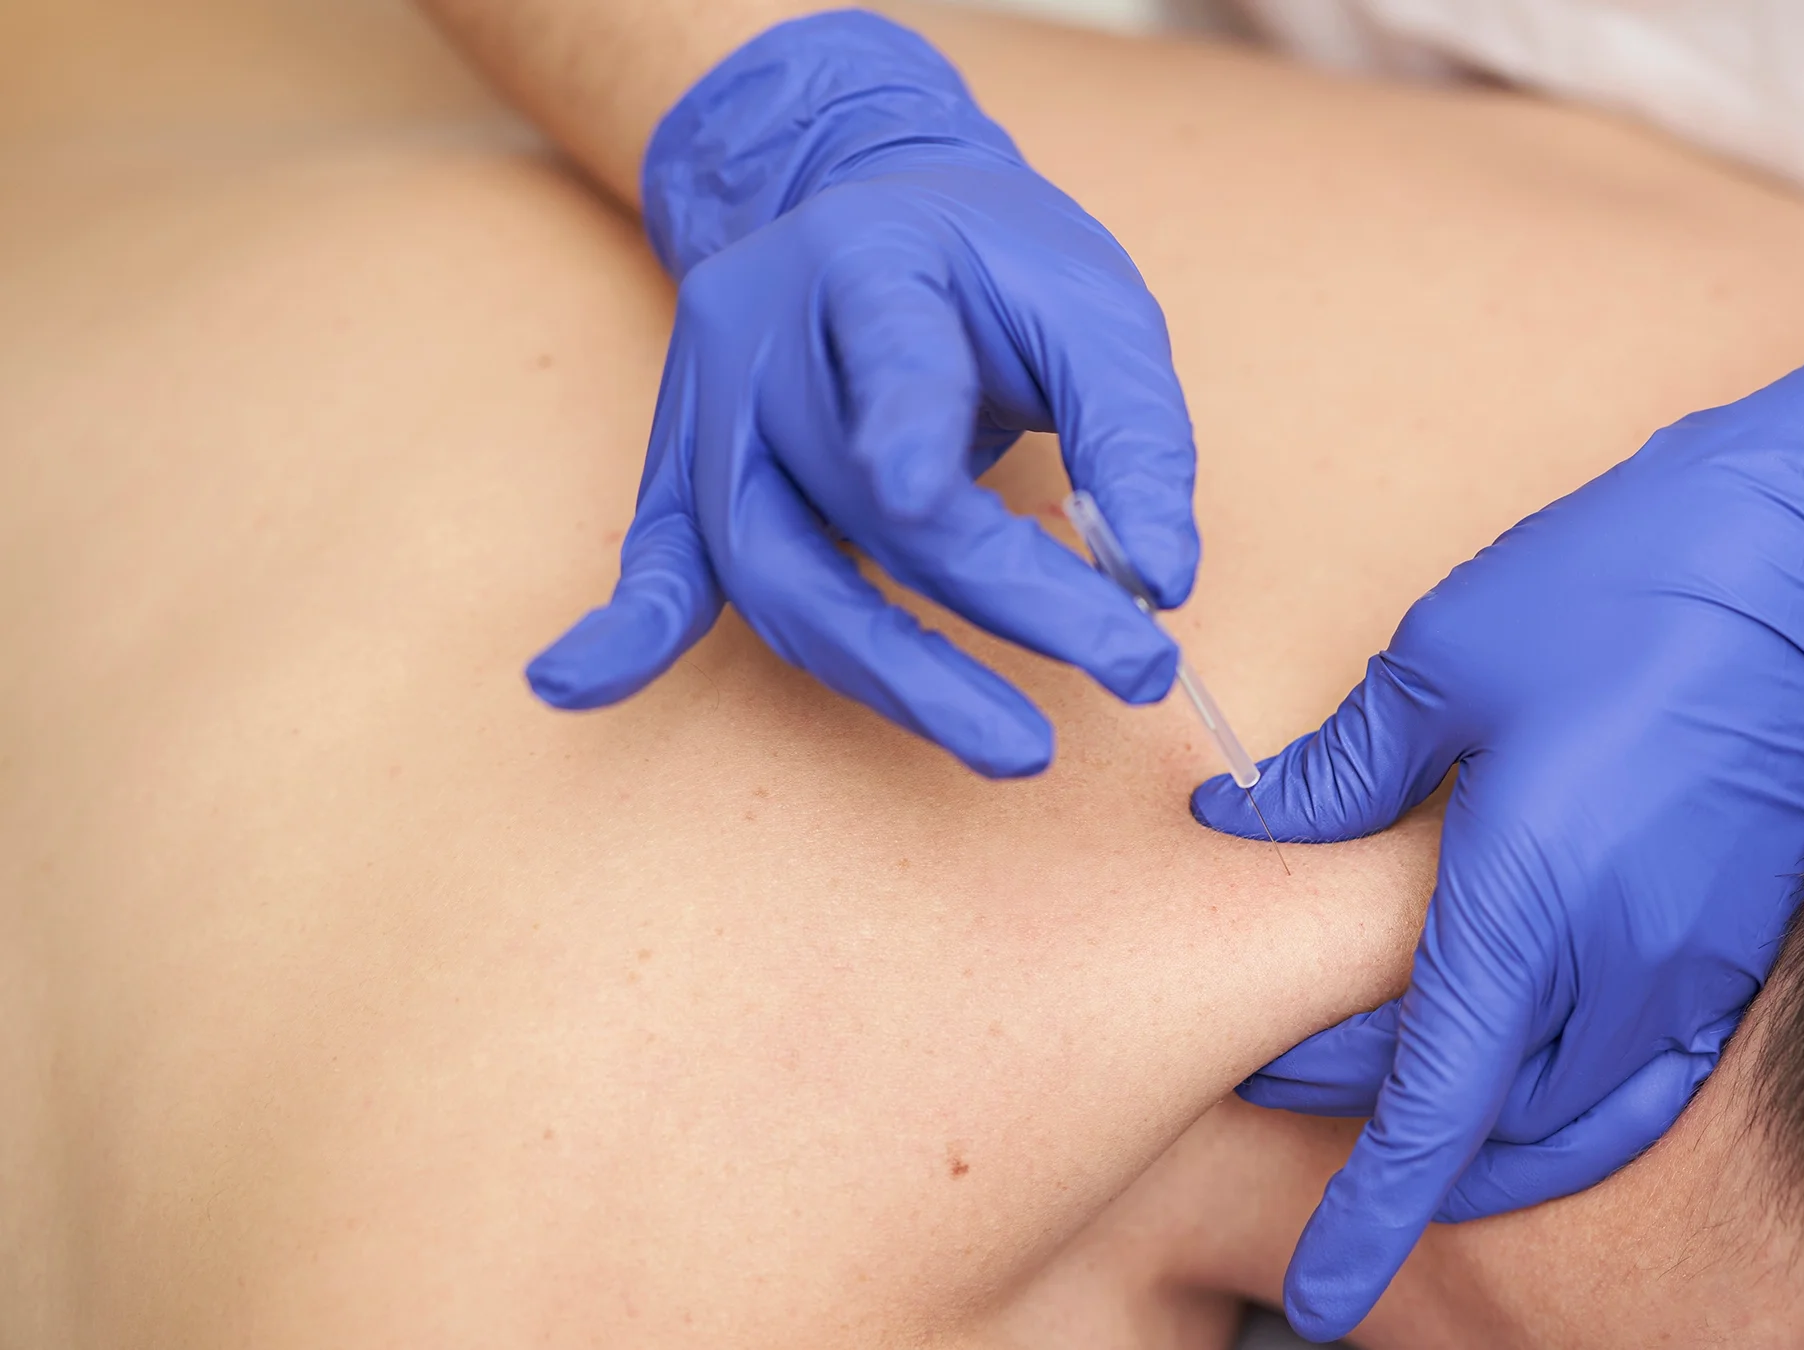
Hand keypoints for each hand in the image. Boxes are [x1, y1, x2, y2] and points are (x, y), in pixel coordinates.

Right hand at [524, 12, 1197, 776]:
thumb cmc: (990, 266)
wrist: (864, 206)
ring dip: (887, 670)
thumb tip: (1162, 582)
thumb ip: (1133, 431)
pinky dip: (626, 633)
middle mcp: (766, 333)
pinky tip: (580, 687)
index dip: (912, 427)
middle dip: (998, 599)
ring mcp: (710, 408)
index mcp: (872, 260)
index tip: (943, 499)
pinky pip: (656, 560)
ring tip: (1011, 745)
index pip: (894, 352)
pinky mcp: (684, 471)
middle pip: (859, 497)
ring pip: (770, 562)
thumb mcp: (1090, 304)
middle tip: (1130, 669)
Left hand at [1194, 267, 1803, 1338]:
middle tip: (1287, 1084)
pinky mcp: (1741, 943)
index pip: (1431, 1110)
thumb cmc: (1625, 586)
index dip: (1368, 1212)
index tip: (1315, 1294)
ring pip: (1570, 1113)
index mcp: (1524, 903)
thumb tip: (1246, 820)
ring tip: (1398, 1093)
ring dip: (1484, 1128)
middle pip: (1485, 1119)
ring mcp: (1692, 964)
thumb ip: (1343, 771)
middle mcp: (1615, 964)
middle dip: (1384, 1131)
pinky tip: (1532, 1080)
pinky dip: (1580, 1107)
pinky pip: (1648, 1077)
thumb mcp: (1445, 659)